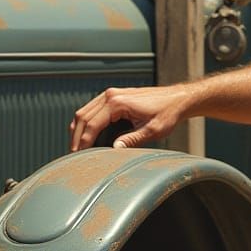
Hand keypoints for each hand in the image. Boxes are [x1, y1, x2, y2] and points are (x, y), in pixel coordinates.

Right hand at [69, 85, 191, 150]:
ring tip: (77, 147)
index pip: (92, 124)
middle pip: (83, 116)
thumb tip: (114, 149)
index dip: (84, 141)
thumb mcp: (152, 130)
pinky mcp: (113, 96)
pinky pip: (92, 109)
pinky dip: (86, 122)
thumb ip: (132, 140)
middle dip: (76, 137)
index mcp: (118, 103)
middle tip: (73, 155)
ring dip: (78, 129)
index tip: (79, 156)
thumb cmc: (167, 113)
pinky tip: (86, 135)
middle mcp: (111, 95)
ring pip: (84, 111)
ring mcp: (111, 94)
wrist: (176, 98)